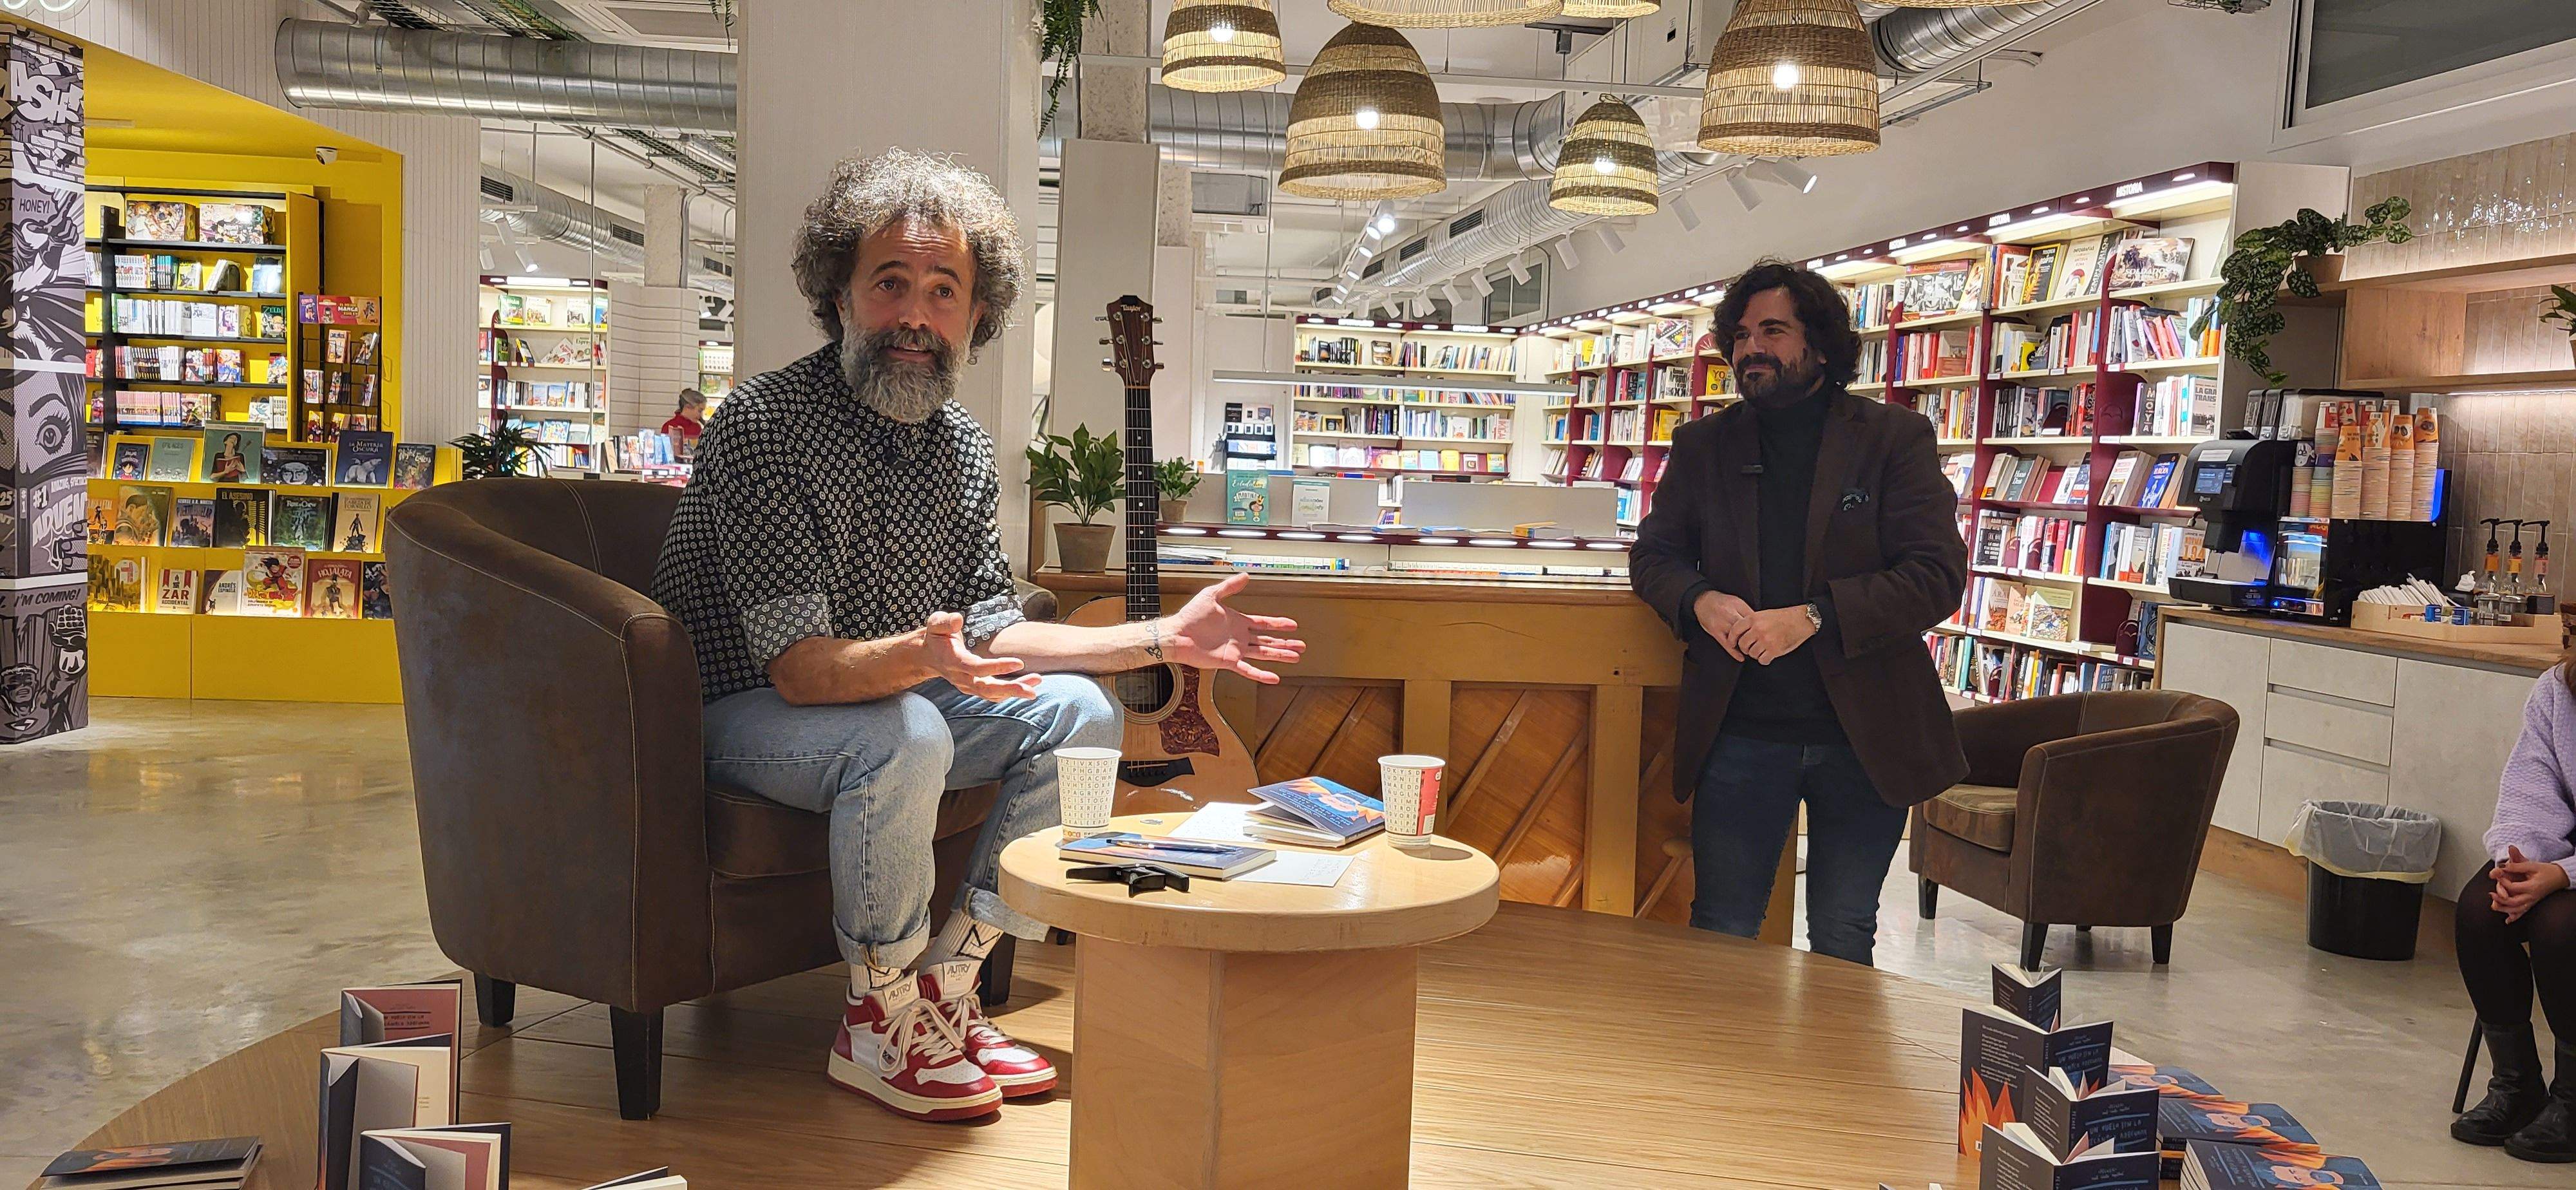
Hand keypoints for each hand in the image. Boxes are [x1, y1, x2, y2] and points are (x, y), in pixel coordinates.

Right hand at [915, 611, 1042, 701]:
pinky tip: (1030, 683)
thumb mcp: (935, 624)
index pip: (976, 668)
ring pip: (993, 694)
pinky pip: (994, 693)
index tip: (1019, 663)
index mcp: (953, 661)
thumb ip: (945, 622)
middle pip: (986, 688)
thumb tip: (958, 619)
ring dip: (1015, 691)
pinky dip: (1011, 691)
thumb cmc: (936, 636)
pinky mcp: (975, 687)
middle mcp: (961, 677)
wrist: (927, 656)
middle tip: (1032, 691)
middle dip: (1010, 690)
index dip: (997, 667)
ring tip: (1036, 684)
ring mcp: (968, 685)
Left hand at [1157, 573, 1305, 683]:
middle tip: (1301, 645)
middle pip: (1268, 641)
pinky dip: (1261, 674)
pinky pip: (1248, 670)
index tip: (1293, 625)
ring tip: (1295, 657)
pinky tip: (1274, 677)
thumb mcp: (1212, 595)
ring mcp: (1235, 650)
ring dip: (1280, 656)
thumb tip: (1245, 576)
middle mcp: (1239, 637)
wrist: (1177, 633)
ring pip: (1263, 654)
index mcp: (1238, 622)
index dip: (1279, 624)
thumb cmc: (1191, 615)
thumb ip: (1229, 587)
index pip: (1263, 623)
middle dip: (1285, 643)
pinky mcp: (1228, 661)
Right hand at [1692, 590, 1755, 660]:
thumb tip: (1759, 623)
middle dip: (1753, 637)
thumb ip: (1747, 612)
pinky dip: (1734, 653)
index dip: (1759, 627)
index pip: (1752, 618)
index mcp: (1737, 605)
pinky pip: (1726, 644)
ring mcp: (1722, 624)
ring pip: (1737, 638)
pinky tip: (1740, 657)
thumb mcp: (1737, 602)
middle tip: (1759, 643)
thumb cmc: (1722, 602)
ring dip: (1745, 645)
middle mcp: (1729, 614)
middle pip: (1745, 628)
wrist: (1703, 601)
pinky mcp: (1715, 632)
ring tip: (1751, 650)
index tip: (1764, 633)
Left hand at [1723, 606, 1818, 665]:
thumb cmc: (1784, 617)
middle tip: (1751, 648)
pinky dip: (1765, 659)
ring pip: (1752, 654)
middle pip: (1742, 644)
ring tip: (1763, 650)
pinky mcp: (1774, 650)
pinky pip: (1762, 660)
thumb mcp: (1764, 614)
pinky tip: (1769, 655)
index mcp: (1754, 619)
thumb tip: (1741, 634)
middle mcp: (1758, 629)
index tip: (1732, 643)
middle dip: (1746, 648)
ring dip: (1756, 654)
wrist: (1801, 620)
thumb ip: (1752, 622)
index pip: (1735, 630)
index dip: (1732, 639)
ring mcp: (1766, 640)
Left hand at [2493, 845, 2572, 921]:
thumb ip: (2516, 866)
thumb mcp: (2532, 865)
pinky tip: (2508, 920)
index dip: (2503, 882)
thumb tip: (2502, 866)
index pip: (2513, 887)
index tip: (2498, 876)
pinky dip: (2515, 916)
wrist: (2559, 877)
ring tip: (2494, 906)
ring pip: (2517, 910)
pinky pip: (2523, 912)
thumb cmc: (2546, 871)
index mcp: (2532, 887)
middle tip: (2491, 894)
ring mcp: (2532, 901)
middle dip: (2501, 900)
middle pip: (2514, 902)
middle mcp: (2532, 896)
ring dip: (2505, 909)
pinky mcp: (2533, 903)